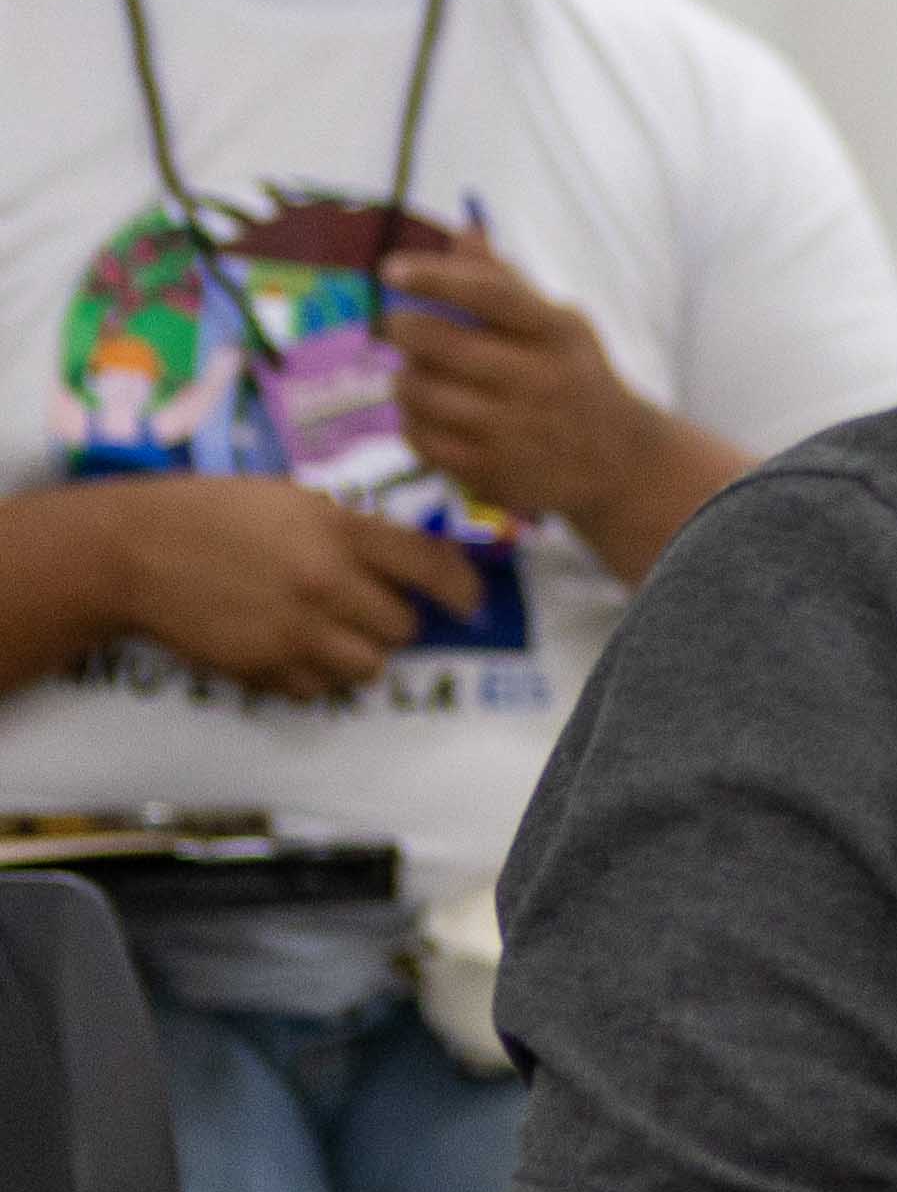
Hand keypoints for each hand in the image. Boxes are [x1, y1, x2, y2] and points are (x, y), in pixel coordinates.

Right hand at [95, 473, 487, 696]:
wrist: (133, 550)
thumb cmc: (215, 513)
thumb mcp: (294, 501)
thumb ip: (354, 532)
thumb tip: (408, 566)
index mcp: (340, 531)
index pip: (431, 567)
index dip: (462, 588)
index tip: (469, 602)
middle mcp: (327, 583)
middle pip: (403, 628)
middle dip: (392, 621)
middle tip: (366, 609)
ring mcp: (294, 630)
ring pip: (369, 667)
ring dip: (360, 654)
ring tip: (331, 634)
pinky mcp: (261, 667)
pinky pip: (318, 690)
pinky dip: (315, 677)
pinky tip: (293, 650)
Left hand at [383, 224, 673, 544]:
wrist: (618, 462)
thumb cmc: (574, 376)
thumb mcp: (558, 326)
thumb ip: (507, 283)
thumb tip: (464, 231)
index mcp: (557, 334)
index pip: (490, 295)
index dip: (435, 277)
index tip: (390, 268)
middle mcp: (539, 380)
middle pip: (441, 343)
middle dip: (402, 327)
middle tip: (396, 325)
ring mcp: (514, 430)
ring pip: (421, 392)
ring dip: (404, 378)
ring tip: (415, 374)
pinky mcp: (492, 471)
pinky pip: (420, 437)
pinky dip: (411, 421)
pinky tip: (426, 414)